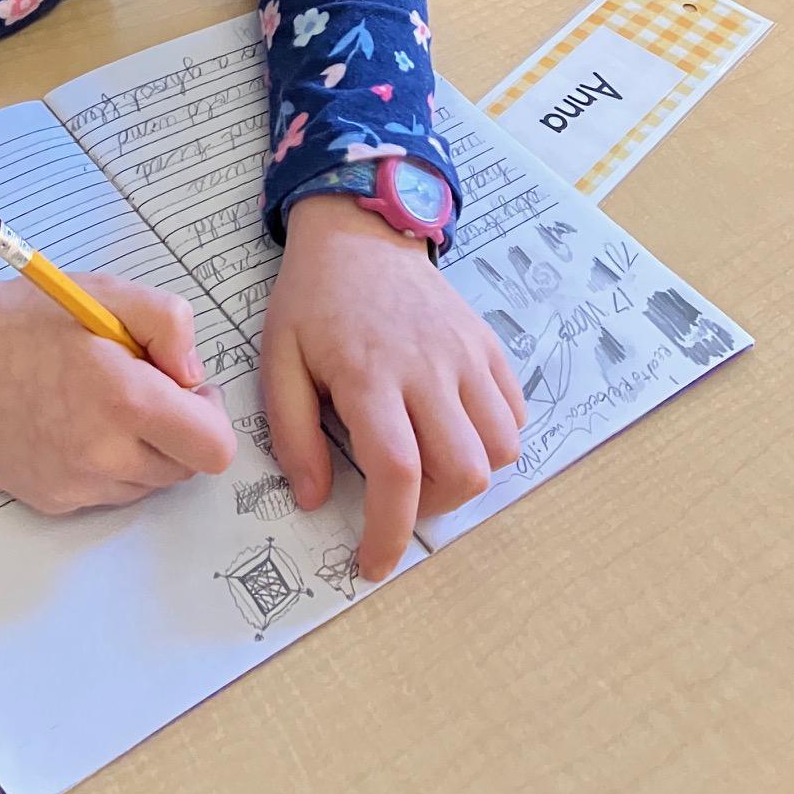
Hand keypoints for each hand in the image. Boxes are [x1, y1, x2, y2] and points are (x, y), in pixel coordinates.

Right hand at [0, 266, 236, 513]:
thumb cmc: (28, 318)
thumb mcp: (108, 292)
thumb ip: (171, 324)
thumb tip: (194, 377)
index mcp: (124, 398)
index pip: (214, 448)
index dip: (209, 415)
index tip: (182, 388)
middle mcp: (102, 453)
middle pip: (185, 467)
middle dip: (176, 428)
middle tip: (137, 385)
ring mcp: (75, 484)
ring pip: (148, 483)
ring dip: (142, 447)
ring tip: (98, 400)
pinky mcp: (53, 501)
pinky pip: (108, 493)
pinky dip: (106, 463)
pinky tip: (71, 421)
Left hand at [261, 194, 526, 580]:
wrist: (357, 230)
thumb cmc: (312, 300)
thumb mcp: (278, 360)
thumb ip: (292, 432)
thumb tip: (316, 499)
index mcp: (370, 374)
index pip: (397, 473)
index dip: (389, 532)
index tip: (372, 563)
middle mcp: (428, 367)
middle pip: (463, 470)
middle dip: (433, 508)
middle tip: (399, 498)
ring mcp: (466, 354)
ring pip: (502, 449)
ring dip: (469, 475)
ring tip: (429, 463)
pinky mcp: (488, 344)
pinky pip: (515, 413)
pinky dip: (494, 438)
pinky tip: (454, 428)